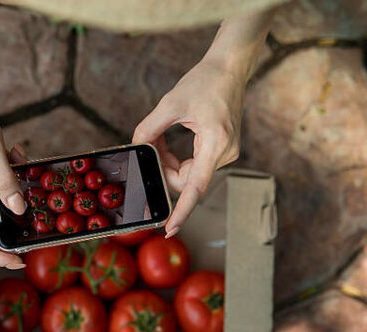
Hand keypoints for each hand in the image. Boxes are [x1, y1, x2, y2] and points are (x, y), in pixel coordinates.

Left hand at [133, 58, 245, 237]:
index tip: (170, 229)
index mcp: (215, 143)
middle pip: (186, 180)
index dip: (182, 211)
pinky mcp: (223, 151)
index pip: (196, 187)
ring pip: (189, 174)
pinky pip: (195, 166)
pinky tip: (172, 142)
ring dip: (170, 163)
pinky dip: (179, 158)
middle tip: (151, 146)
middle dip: (163, 170)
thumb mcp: (170, 103)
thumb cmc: (204, 81)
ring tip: (162, 138)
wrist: (230, 68)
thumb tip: (136, 148)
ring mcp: (227, 154)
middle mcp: (226, 153)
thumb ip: (149, 129)